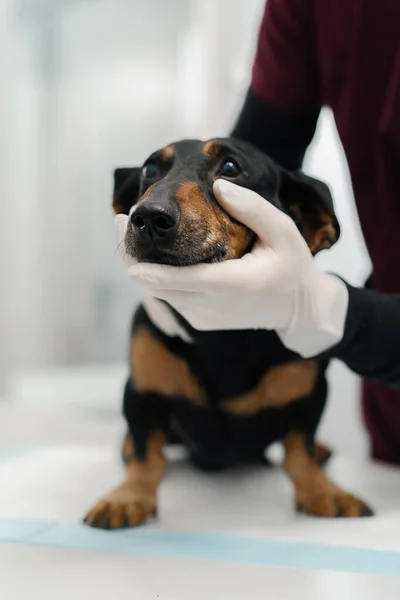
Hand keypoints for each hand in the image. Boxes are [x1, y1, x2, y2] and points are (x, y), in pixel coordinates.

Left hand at [116, 180, 347, 356]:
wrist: (298, 309)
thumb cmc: (291, 266)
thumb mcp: (283, 232)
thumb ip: (252, 209)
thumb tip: (217, 186)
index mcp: (233, 285)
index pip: (178, 278)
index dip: (146, 263)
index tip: (125, 236)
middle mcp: (212, 307)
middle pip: (158, 286)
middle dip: (135, 257)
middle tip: (122, 223)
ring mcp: (204, 318)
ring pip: (161, 293)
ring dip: (146, 268)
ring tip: (136, 235)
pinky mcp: (200, 322)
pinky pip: (172, 299)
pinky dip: (160, 279)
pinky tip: (158, 256)